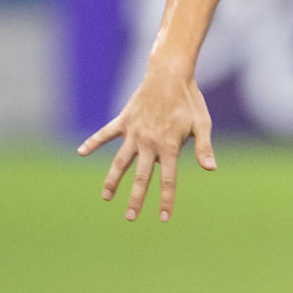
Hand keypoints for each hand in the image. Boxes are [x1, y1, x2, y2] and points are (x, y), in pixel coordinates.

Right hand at [77, 67, 216, 221]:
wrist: (169, 75)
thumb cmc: (189, 100)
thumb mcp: (202, 124)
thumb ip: (203, 148)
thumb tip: (211, 169)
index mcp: (169, 146)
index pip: (168, 180)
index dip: (166, 200)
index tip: (164, 218)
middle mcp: (149, 143)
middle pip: (141, 177)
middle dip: (136, 199)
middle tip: (130, 218)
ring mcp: (134, 132)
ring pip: (120, 161)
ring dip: (112, 180)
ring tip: (106, 197)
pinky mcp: (124, 121)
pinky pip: (105, 134)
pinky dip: (93, 142)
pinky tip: (81, 153)